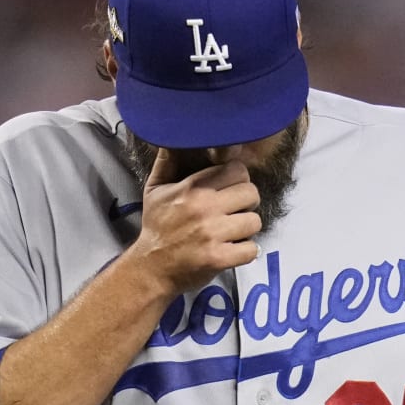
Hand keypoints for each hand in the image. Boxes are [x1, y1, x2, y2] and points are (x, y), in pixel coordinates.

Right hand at [127, 148, 262, 295]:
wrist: (150, 267)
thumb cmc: (156, 226)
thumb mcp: (155, 189)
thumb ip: (167, 162)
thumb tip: (171, 136)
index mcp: (193, 188)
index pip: (238, 170)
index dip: (238, 179)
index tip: (229, 190)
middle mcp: (204, 208)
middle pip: (251, 193)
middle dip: (246, 203)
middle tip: (234, 211)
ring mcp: (213, 234)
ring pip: (254, 222)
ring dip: (246, 229)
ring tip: (232, 232)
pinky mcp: (218, 258)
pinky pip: (251, 249)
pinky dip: (245, 252)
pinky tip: (232, 250)